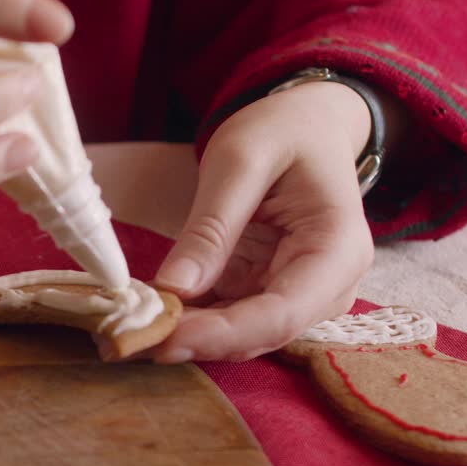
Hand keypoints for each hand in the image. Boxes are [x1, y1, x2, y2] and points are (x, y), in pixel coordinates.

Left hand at [149, 81, 376, 362]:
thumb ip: (211, 227)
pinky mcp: (268, 292)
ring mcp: (300, 294)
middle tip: (129, 340)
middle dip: (197, 340)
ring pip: (242, 334)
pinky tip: (147, 314)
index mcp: (338, 248)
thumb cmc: (282, 131)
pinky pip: (228, 316)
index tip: (165, 338)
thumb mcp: (240, 161)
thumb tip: (174, 289)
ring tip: (128, 331)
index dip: (222, 334)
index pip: (282, 313)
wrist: (306, 125)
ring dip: (187, 335)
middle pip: (261, 333)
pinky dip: (189, 318)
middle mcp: (329, 285)